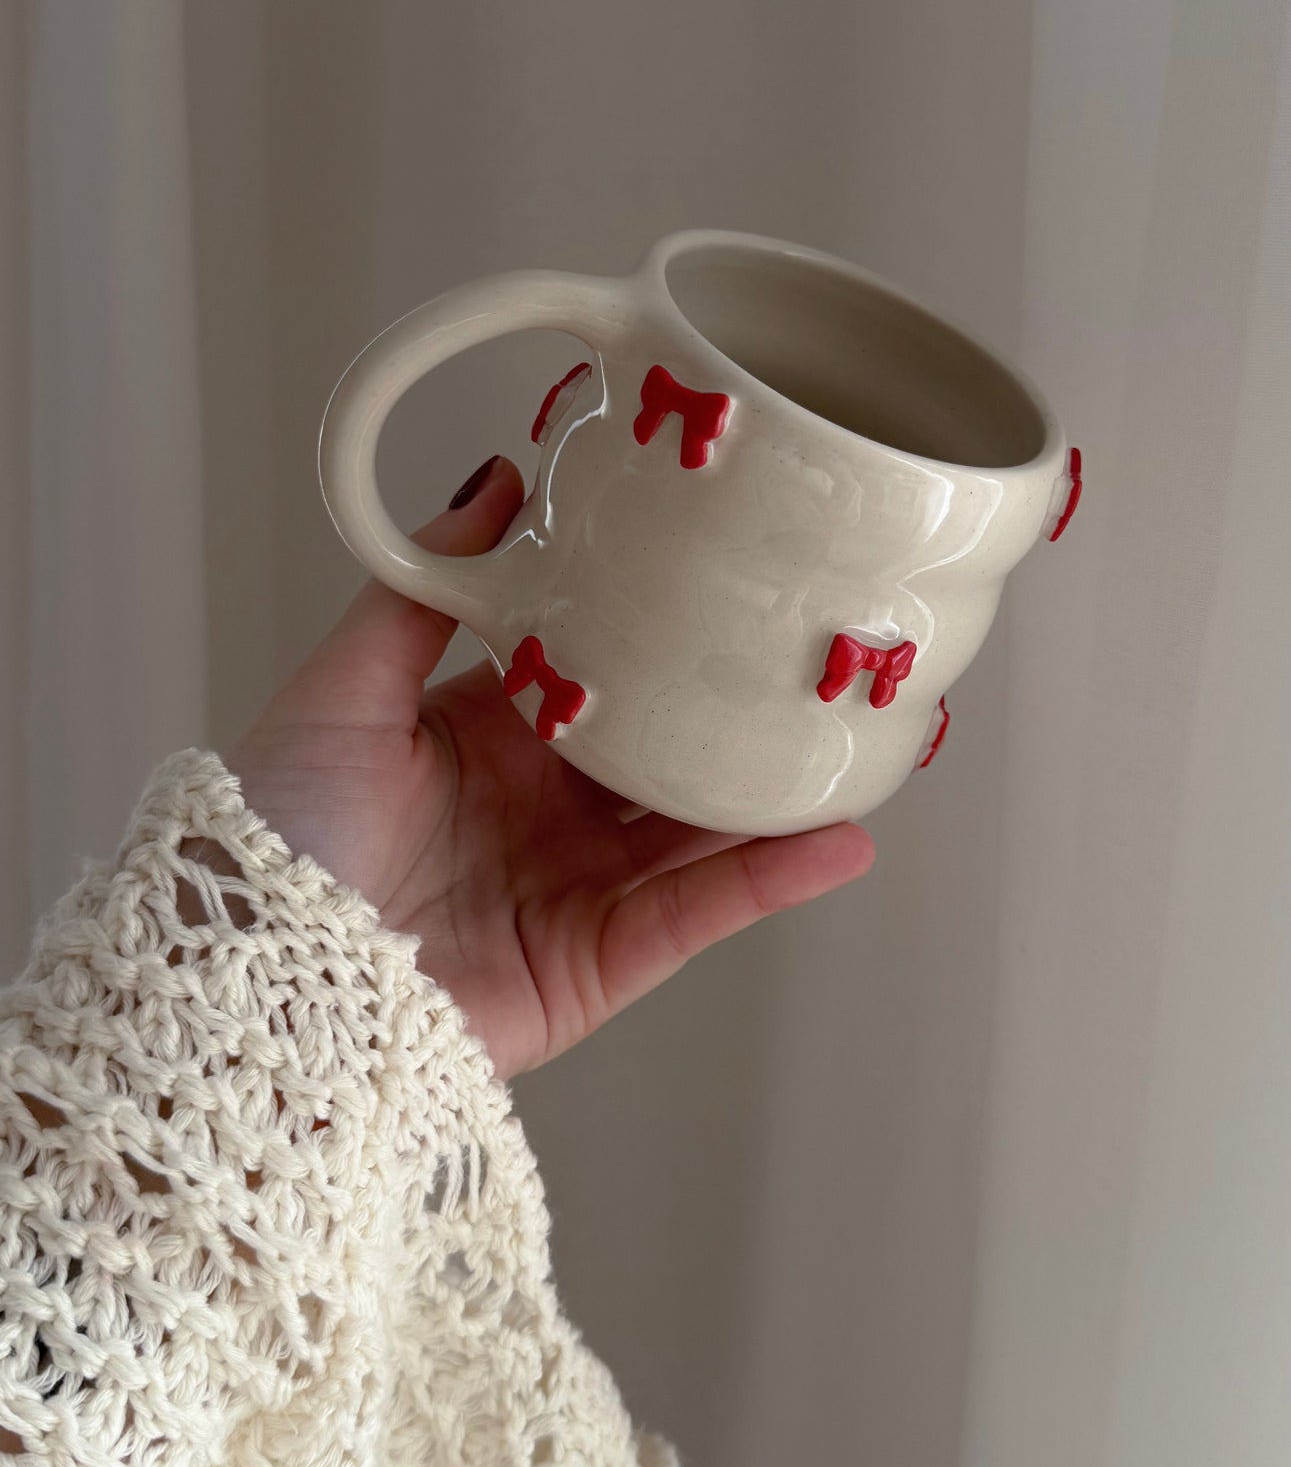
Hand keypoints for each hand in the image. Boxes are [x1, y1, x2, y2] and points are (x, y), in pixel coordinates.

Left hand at [225, 456, 875, 1078]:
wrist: (247, 988)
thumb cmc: (273, 837)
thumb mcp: (341, 689)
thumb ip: (425, 592)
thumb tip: (498, 478)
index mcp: (483, 740)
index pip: (600, 679)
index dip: (665, 638)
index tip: (734, 585)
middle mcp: (536, 814)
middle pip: (666, 757)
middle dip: (743, 717)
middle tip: (829, 664)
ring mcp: (570, 893)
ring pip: (699, 834)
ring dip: (780, 796)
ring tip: (867, 745)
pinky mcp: (590, 970)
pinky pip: (692, 917)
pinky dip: (766, 881)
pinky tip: (836, 840)